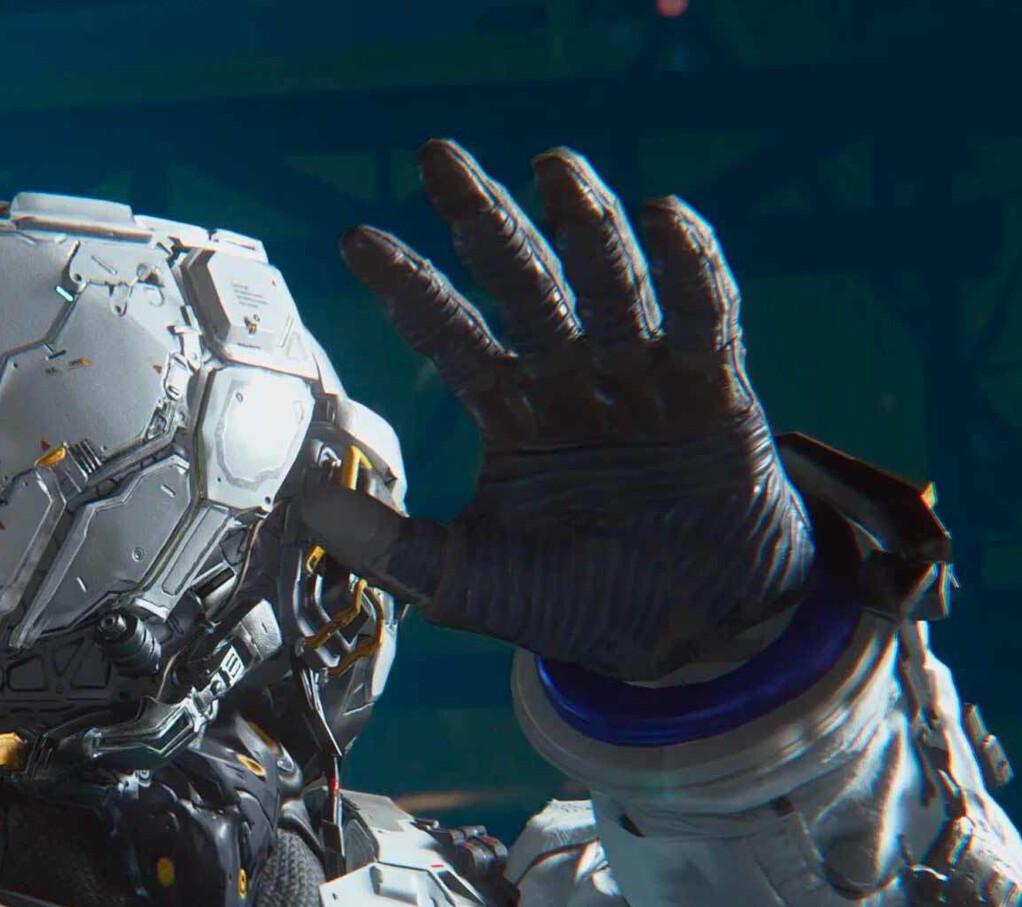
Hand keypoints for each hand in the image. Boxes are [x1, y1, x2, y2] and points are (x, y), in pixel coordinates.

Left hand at [293, 140, 814, 681]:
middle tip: (438, 156)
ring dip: (581, 221)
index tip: (355, 238)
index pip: (449, 334)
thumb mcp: (469, 582)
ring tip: (552, 163)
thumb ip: (393, 546)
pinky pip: (704, 316)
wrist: (691, 634)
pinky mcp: (714, 390)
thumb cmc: (582, 602)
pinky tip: (665, 216)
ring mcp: (644, 377)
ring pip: (608, 282)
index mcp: (512, 411)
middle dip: (481, 219)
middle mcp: (572, 378)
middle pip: (520, 281)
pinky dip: (690, 267)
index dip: (407, 286)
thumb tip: (306, 503)